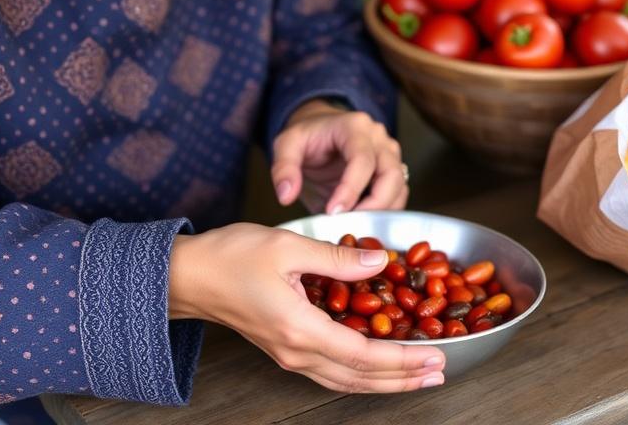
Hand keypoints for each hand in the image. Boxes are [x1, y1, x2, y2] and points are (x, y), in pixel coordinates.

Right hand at [168, 224, 444, 391]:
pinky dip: (360, 372)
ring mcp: (288, 354)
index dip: (404, 359)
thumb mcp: (288, 247)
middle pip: (359, 377)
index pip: (364, 354)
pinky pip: (330, 370)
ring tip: (416, 375)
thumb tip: (380, 261)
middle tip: (439, 372)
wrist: (188, 276)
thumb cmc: (231, 257)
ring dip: (384, 380)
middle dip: (403, 378)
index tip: (435, 357)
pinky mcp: (283, 348)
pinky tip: (374, 365)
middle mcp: (296, 351)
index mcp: (300, 328)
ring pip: (345, 380)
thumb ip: (337, 259)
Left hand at [271, 100, 406, 213]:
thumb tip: (286, 196)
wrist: (320, 132)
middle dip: (374, 204)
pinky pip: (398, 194)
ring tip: (355, 225)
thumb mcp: (286, 145)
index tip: (333, 212)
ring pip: (400, 186)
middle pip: (391, 174)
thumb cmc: (307, 137)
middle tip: (350, 224)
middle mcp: (378, 138)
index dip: (350, 189)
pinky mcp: (393, 170)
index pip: (362, 159)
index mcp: (354, 127)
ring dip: (382, 211)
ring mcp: (389, 154)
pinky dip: (385, 212)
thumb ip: (284, 168)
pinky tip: (363, 222)